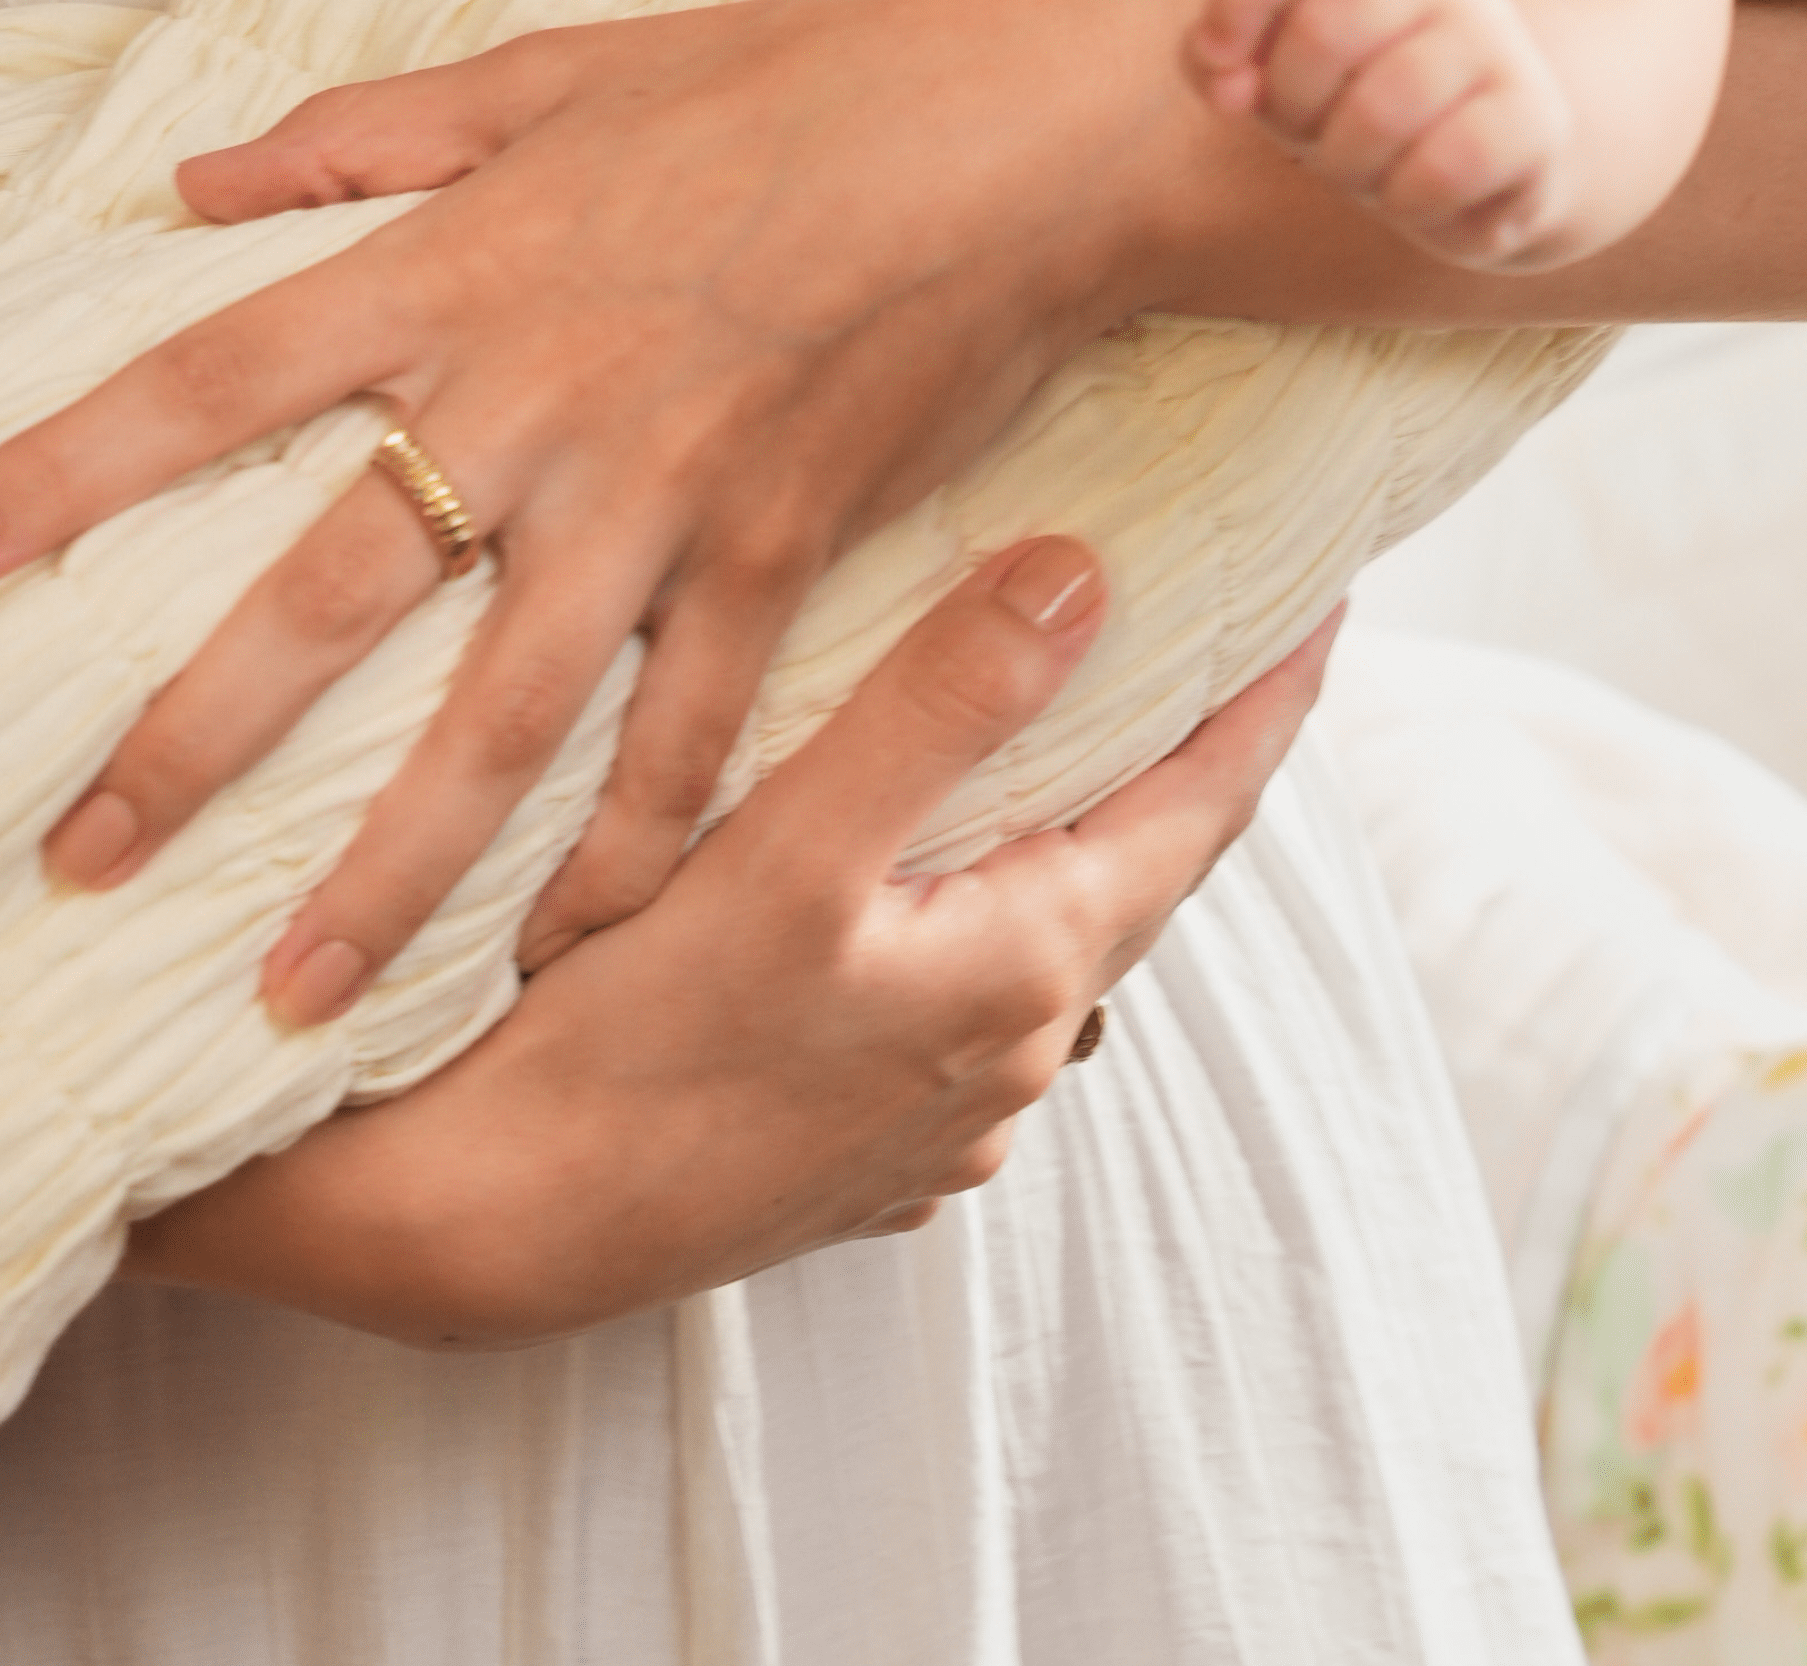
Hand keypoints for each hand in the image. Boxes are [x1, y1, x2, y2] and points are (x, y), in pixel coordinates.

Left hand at [0, 0, 1152, 1027]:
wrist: (1014, 135)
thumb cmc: (782, 80)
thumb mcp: (557, 71)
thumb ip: (371, 133)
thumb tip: (197, 174)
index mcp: (461, 267)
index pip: (217, 377)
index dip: (67, 466)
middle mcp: (537, 400)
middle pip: (325, 593)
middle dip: (187, 741)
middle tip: (71, 866)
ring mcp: (661, 497)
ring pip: (496, 721)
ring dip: (385, 877)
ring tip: (282, 1008)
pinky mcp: (778, 559)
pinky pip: (687, 745)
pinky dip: (626, 861)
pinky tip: (558, 959)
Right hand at [124, 542, 1341, 1342]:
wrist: (476, 1230)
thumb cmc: (623, 1040)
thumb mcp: (789, 850)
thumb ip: (938, 707)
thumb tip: (1085, 575)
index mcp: (1023, 972)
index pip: (1202, 810)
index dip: (1268, 697)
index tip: (1330, 596)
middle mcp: (1006, 1059)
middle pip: (1129, 870)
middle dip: (1169, 751)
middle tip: (1196, 625)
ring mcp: (932, 1116)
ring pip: (1034, 932)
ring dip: (1053, 828)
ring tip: (1050, 715)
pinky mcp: (851, 1144)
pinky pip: (951, 992)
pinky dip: (958, 903)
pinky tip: (902, 858)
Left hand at [1185, 0, 1580, 269]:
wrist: (1501, 146)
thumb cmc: (1361, 96)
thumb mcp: (1282, 63)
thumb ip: (1218, 54)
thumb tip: (1227, 83)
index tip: (1222, 56)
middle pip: (1328, 26)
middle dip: (1292, 103)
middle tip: (1309, 132)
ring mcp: (1498, 39)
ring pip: (1384, 107)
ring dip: (1348, 164)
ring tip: (1366, 168)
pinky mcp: (1535, 117)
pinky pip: (1444, 168)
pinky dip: (1408, 201)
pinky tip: (1418, 196)